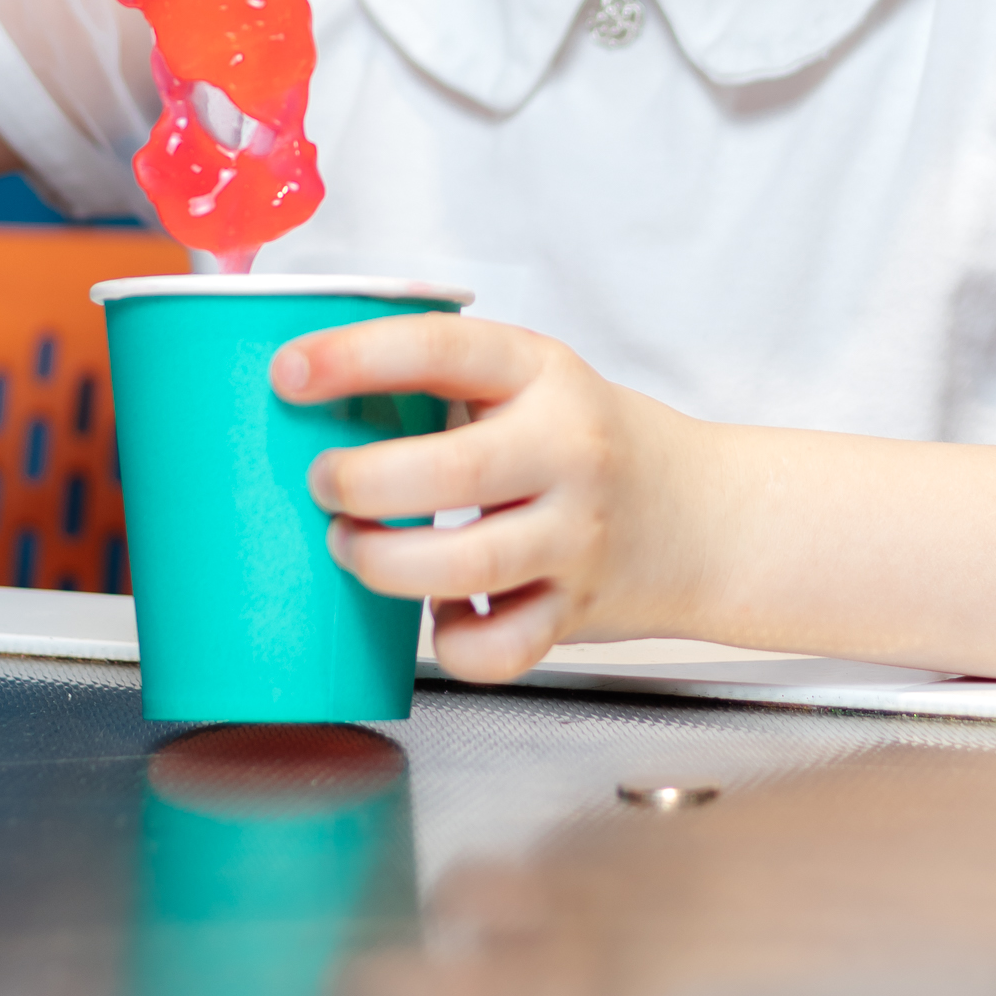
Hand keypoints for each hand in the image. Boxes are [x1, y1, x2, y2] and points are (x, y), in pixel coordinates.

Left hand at [269, 315, 713, 684]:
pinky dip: (453, 644)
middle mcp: (567, 450)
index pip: (440, 348)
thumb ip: (451, 383)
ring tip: (355, 547)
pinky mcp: (576, 612)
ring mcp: (576, 536)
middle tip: (325, 482)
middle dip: (361, 482)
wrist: (708, 514)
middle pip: (450, 472)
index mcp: (541, 373)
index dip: (354, 358)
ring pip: (465, 567)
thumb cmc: (594, 440)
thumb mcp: (536, 381)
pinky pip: (499, 647)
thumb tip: (315, 398)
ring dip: (383, 563)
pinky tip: (442, 617)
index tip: (288, 373)